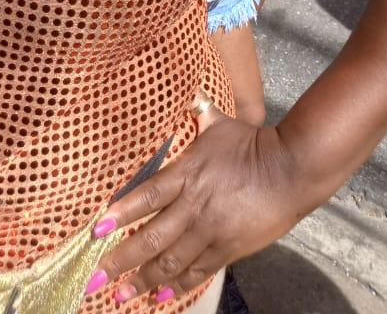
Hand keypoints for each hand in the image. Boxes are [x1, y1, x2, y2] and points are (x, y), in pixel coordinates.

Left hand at [92, 112, 304, 304]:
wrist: (291, 170)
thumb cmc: (252, 143)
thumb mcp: (220, 124)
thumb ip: (198, 113)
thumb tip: (189, 93)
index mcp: (188, 173)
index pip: (146, 195)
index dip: (121, 212)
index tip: (97, 230)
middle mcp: (194, 205)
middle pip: (151, 238)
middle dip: (121, 261)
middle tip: (96, 279)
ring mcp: (211, 231)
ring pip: (171, 262)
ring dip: (143, 280)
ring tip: (121, 295)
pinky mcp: (229, 248)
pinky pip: (198, 272)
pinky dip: (177, 285)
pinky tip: (160, 296)